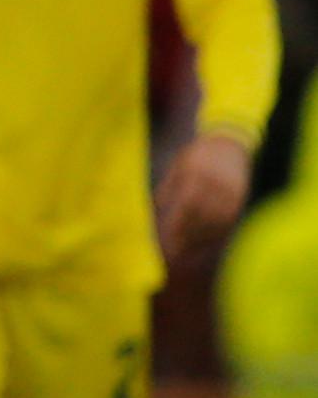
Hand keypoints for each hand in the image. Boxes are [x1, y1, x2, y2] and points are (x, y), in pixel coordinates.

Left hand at [156, 131, 253, 262]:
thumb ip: (168, 188)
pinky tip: (206, 242)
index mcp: (195, 175)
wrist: (230, 142)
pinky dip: (217, 233)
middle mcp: (215, 184)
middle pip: (201, 218)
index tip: (167, 243)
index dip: (177, 228)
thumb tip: (157, 210)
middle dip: (188, 238)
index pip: (186, 208)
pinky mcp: (240, 197)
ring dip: (202, 239)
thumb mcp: (179, 166)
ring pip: (217, 222)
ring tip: (188, 252)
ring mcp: (230, 191)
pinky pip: (229, 219)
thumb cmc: (197, 155)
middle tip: (175, 254)